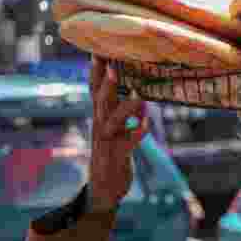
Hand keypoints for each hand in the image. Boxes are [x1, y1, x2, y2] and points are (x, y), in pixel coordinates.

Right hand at [88, 57, 150, 212]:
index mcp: (100, 118)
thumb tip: (139, 95)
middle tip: (113, 64)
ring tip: (139, 95)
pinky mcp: (116, 157)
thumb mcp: (116, 131)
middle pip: (99, 101)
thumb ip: (124, 113)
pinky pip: (128, 143)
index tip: (97, 49)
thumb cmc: (112, 156)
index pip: (94, 90)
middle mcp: (100, 127)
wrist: (104, 191)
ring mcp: (107, 142)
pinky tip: (147, 124)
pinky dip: (137, 133)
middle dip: (106, 83)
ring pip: (112, 121)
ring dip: (125, 107)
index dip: (95, 71)